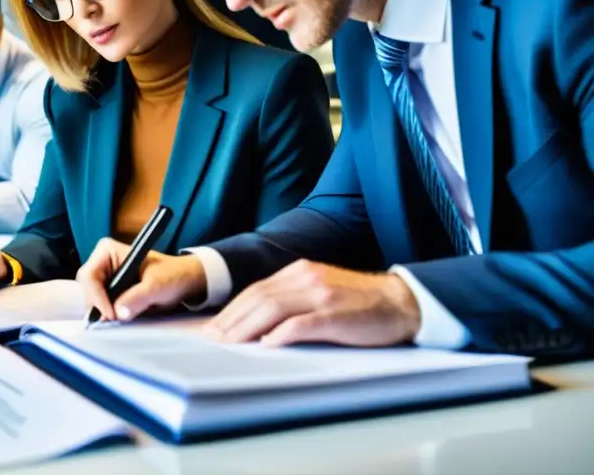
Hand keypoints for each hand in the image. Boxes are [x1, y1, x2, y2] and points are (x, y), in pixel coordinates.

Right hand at [76, 238, 207, 321]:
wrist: (183, 280)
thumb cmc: (171, 275)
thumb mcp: (157, 285)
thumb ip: (138, 298)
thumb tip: (119, 313)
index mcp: (108, 251)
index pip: (90, 276)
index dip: (97, 297)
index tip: (111, 315)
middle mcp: (101, 263)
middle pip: (87, 289)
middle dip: (98, 306)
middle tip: (113, 321)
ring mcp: (104, 278)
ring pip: (91, 300)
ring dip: (102, 312)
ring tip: (120, 320)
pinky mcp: (108, 292)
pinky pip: (99, 307)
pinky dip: (107, 315)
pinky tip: (119, 319)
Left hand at [206, 260, 420, 346]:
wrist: (402, 302)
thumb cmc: (361, 303)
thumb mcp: (320, 291)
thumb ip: (293, 301)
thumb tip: (259, 324)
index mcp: (300, 271)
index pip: (256, 290)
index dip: (232, 309)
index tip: (214, 328)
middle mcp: (306, 277)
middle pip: (258, 297)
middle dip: (232, 320)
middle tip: (212, 340)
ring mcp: (321, 294)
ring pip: (273, 308)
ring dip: (247, 327)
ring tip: (230, 344)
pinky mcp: (335, 314)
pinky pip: (302, 323)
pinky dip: (282, 334)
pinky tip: (267, 344)